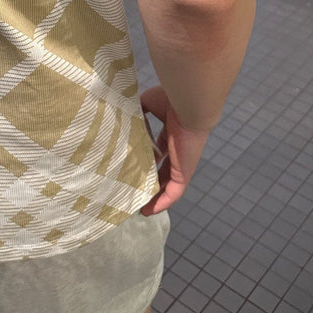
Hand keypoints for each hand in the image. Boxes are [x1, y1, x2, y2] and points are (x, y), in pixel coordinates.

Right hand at [139, 85, 209, 215]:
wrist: (189, 105)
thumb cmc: (170, 101)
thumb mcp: (148, 103)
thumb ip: (138, 110)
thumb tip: (123, 114)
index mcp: (171, 132)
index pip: (160, 148)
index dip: (149, 156)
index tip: (136, 162)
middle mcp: (178, 149)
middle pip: (164, 169)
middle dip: (152, 179)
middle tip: (136, 187)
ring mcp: (182, 162)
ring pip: (168, 184)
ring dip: (156, 196)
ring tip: (140, 207)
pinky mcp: (184, 171)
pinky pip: (174, 192)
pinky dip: (163, 202)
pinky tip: (150, 211)